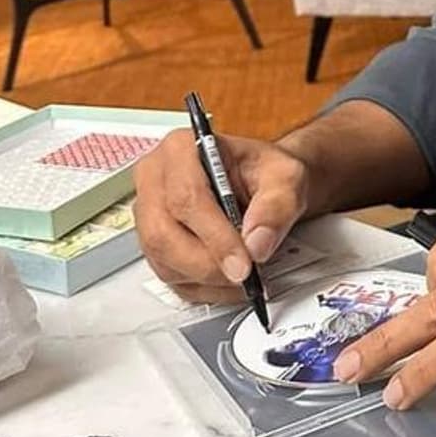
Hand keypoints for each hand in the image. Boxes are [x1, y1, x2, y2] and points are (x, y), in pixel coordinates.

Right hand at [134, 130, 311, 303]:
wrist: (261, 184)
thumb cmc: (265, 172)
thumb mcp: (286, 177)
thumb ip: (276, 205)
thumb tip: (257, 243)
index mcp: (180, 149)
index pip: (186, 197)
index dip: (215, 236)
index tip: (244, 262)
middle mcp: (155, 178)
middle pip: (163, 234)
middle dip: (207, 264)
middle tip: (245, 276)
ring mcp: (149, 213)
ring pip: (163, 259)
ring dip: (206, 279)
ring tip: (244, 277)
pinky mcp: (154, 243)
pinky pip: (168, 276)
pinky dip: (202, 287)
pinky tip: (230, 283)